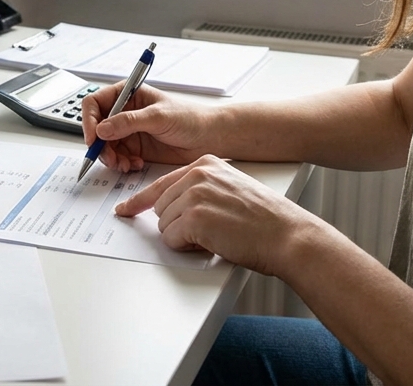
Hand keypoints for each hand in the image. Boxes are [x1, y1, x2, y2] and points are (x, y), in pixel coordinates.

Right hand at [80, 83, 216, 171]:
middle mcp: (124, 112)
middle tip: (111, 158)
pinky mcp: (135, 148)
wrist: (209, 138)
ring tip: (125, 164)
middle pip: (96, 128)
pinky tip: (136, 164)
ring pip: (105, 146)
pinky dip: (122, 163)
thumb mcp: (158, 116)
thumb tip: (102, 129)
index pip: (95, 104)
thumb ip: (129, 122)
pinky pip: (117, 157)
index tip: (93, 139)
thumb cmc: (190, 118)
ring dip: (111, 157)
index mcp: (127, 94)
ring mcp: (128, 131)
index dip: (88, 120)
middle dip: (100, 145)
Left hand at [114, 154, 320, 276]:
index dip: (141, 200)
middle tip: (210, 231)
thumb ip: (201, 190)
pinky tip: (212, 243)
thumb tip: (173, 208)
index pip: (161, 183)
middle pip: (161, 207)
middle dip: (178, 225)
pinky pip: (171, 239)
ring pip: (163, 225)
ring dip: (184, 237)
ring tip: (216, 235)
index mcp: (205, 164)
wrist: (287, 235)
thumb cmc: (265, 220)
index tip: (125, 209)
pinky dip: (186, 247)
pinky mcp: (193, 218)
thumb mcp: (230, 190)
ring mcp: (194, 194)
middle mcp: (196, 174)